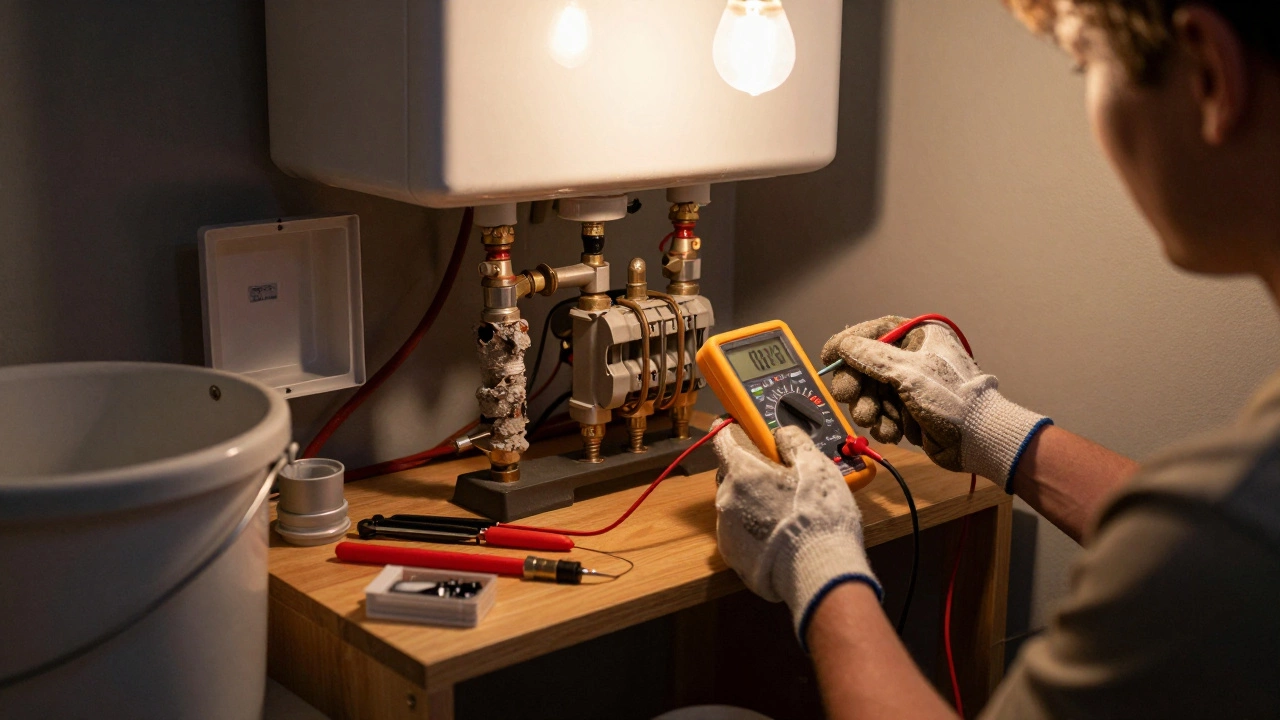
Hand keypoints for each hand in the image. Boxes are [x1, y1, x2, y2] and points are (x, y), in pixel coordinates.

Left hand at [713, 423, 880, 643]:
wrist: (819, 573)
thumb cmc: (819, 518)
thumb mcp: (817, 467)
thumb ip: (794, 441)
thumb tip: (781, 434)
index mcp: (742, 472)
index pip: (723, 437)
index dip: (734, 429)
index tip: (744, 428)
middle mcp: (727, 499)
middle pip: (732, 473)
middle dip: (753, 472)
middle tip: (783, 478)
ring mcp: (726, 530)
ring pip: (737, 504)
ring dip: (754, 502)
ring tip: (787, 513)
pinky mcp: (732, 556)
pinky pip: (740, 532)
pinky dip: (755, 530)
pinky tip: (780, 535)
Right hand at [820, 316, 1050, 486]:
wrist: (980, 439)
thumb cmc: (953, 398)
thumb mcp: (909, 373)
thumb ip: (872, 358)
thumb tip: (845, 345)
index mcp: (919, 338)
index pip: (874, 332)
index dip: (848, 343)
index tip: (828, 357)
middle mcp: (913, 358)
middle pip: (866, 366)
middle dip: (858, 387)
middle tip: (849, 398)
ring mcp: (910, 386)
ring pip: (871, 394)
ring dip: (870, 410)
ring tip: (878, 421)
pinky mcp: (909, 411)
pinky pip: (882, 414)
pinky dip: (883, 424)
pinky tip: (894, 432)